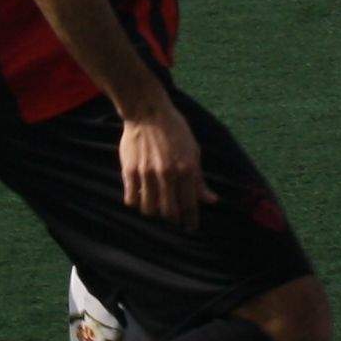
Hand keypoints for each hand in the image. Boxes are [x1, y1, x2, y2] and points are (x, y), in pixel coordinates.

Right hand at [120, 97, 205, 225]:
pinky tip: (141, 196)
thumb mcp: (194, 151)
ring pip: (149, 209)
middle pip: (169, 212)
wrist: (148, 112)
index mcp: (186, 169)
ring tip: (157, 206)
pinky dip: (137, 202)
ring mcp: (147, 173)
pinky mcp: (129, 171)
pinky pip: (131, 199)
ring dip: (154, 212)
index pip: (190, 205)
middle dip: (173, 219)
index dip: (191, 221)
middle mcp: (167, 174)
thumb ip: (199, 179)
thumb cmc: (174, 130)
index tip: (191, 228)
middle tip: (174, 218)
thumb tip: (211, 200)